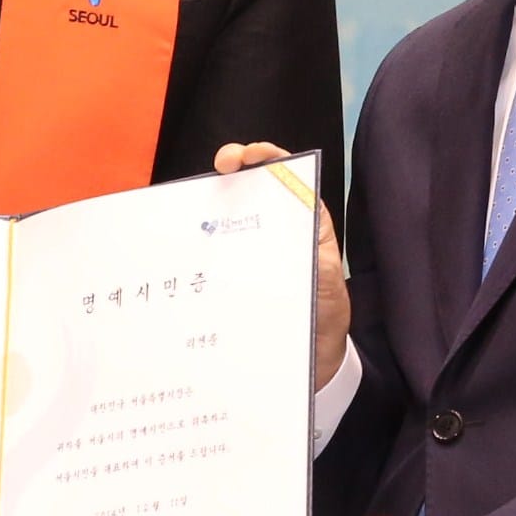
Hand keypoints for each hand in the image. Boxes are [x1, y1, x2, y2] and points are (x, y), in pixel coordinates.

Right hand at [213, 140, 346, 389]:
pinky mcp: (239, 272)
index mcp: (306, 222)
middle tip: (220, 169)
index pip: (289, 176)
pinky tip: (188, 241)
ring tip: (195, 199)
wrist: (313, 359)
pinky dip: (203, 240)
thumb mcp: (326, 288)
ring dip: (212, 203)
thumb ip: (317, 263)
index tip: (246, 156)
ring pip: (231, 214)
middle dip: (234, 168)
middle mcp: (280, 229)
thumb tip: (300, 238)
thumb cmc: (325, 317)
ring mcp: (257, 250)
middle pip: (254, 186)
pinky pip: (219, 250)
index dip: (268, 157)